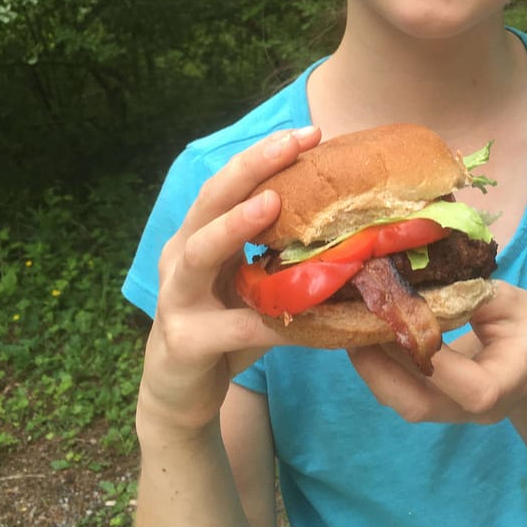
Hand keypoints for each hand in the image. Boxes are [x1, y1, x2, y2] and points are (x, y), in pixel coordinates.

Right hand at [137, 126, 321, 433]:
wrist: (181, 394)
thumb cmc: (225, 329)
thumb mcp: (250, 285)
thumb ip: (279, 256)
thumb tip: (351, 226)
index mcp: (198, 235)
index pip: (229, 183)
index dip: (263, 155)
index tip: (308, 132)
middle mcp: (180, 257)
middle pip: (209, 201)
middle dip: (250, 169)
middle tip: (292, 143)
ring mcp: (176, 299)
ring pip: (198, 253)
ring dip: (234, 226)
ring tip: (271, 203)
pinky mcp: (183, 342)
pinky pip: (227, 328)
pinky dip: (262, 323)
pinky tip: (295, 319)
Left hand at [348, 282, 526, 424]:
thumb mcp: (516, 302)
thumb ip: (474, 295)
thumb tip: (424, 279)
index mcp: (508, 383)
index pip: (474, 389)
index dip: (437, 360)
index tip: (409, 318)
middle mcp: (476, 410)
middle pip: (420, 405)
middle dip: (380, 365)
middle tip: (356, 318)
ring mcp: (452, 413)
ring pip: (402, 402)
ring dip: (370, 365)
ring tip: (349, 322)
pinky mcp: (435, 404)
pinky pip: (400, 392)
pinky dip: (377, 365)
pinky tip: (362, 333)